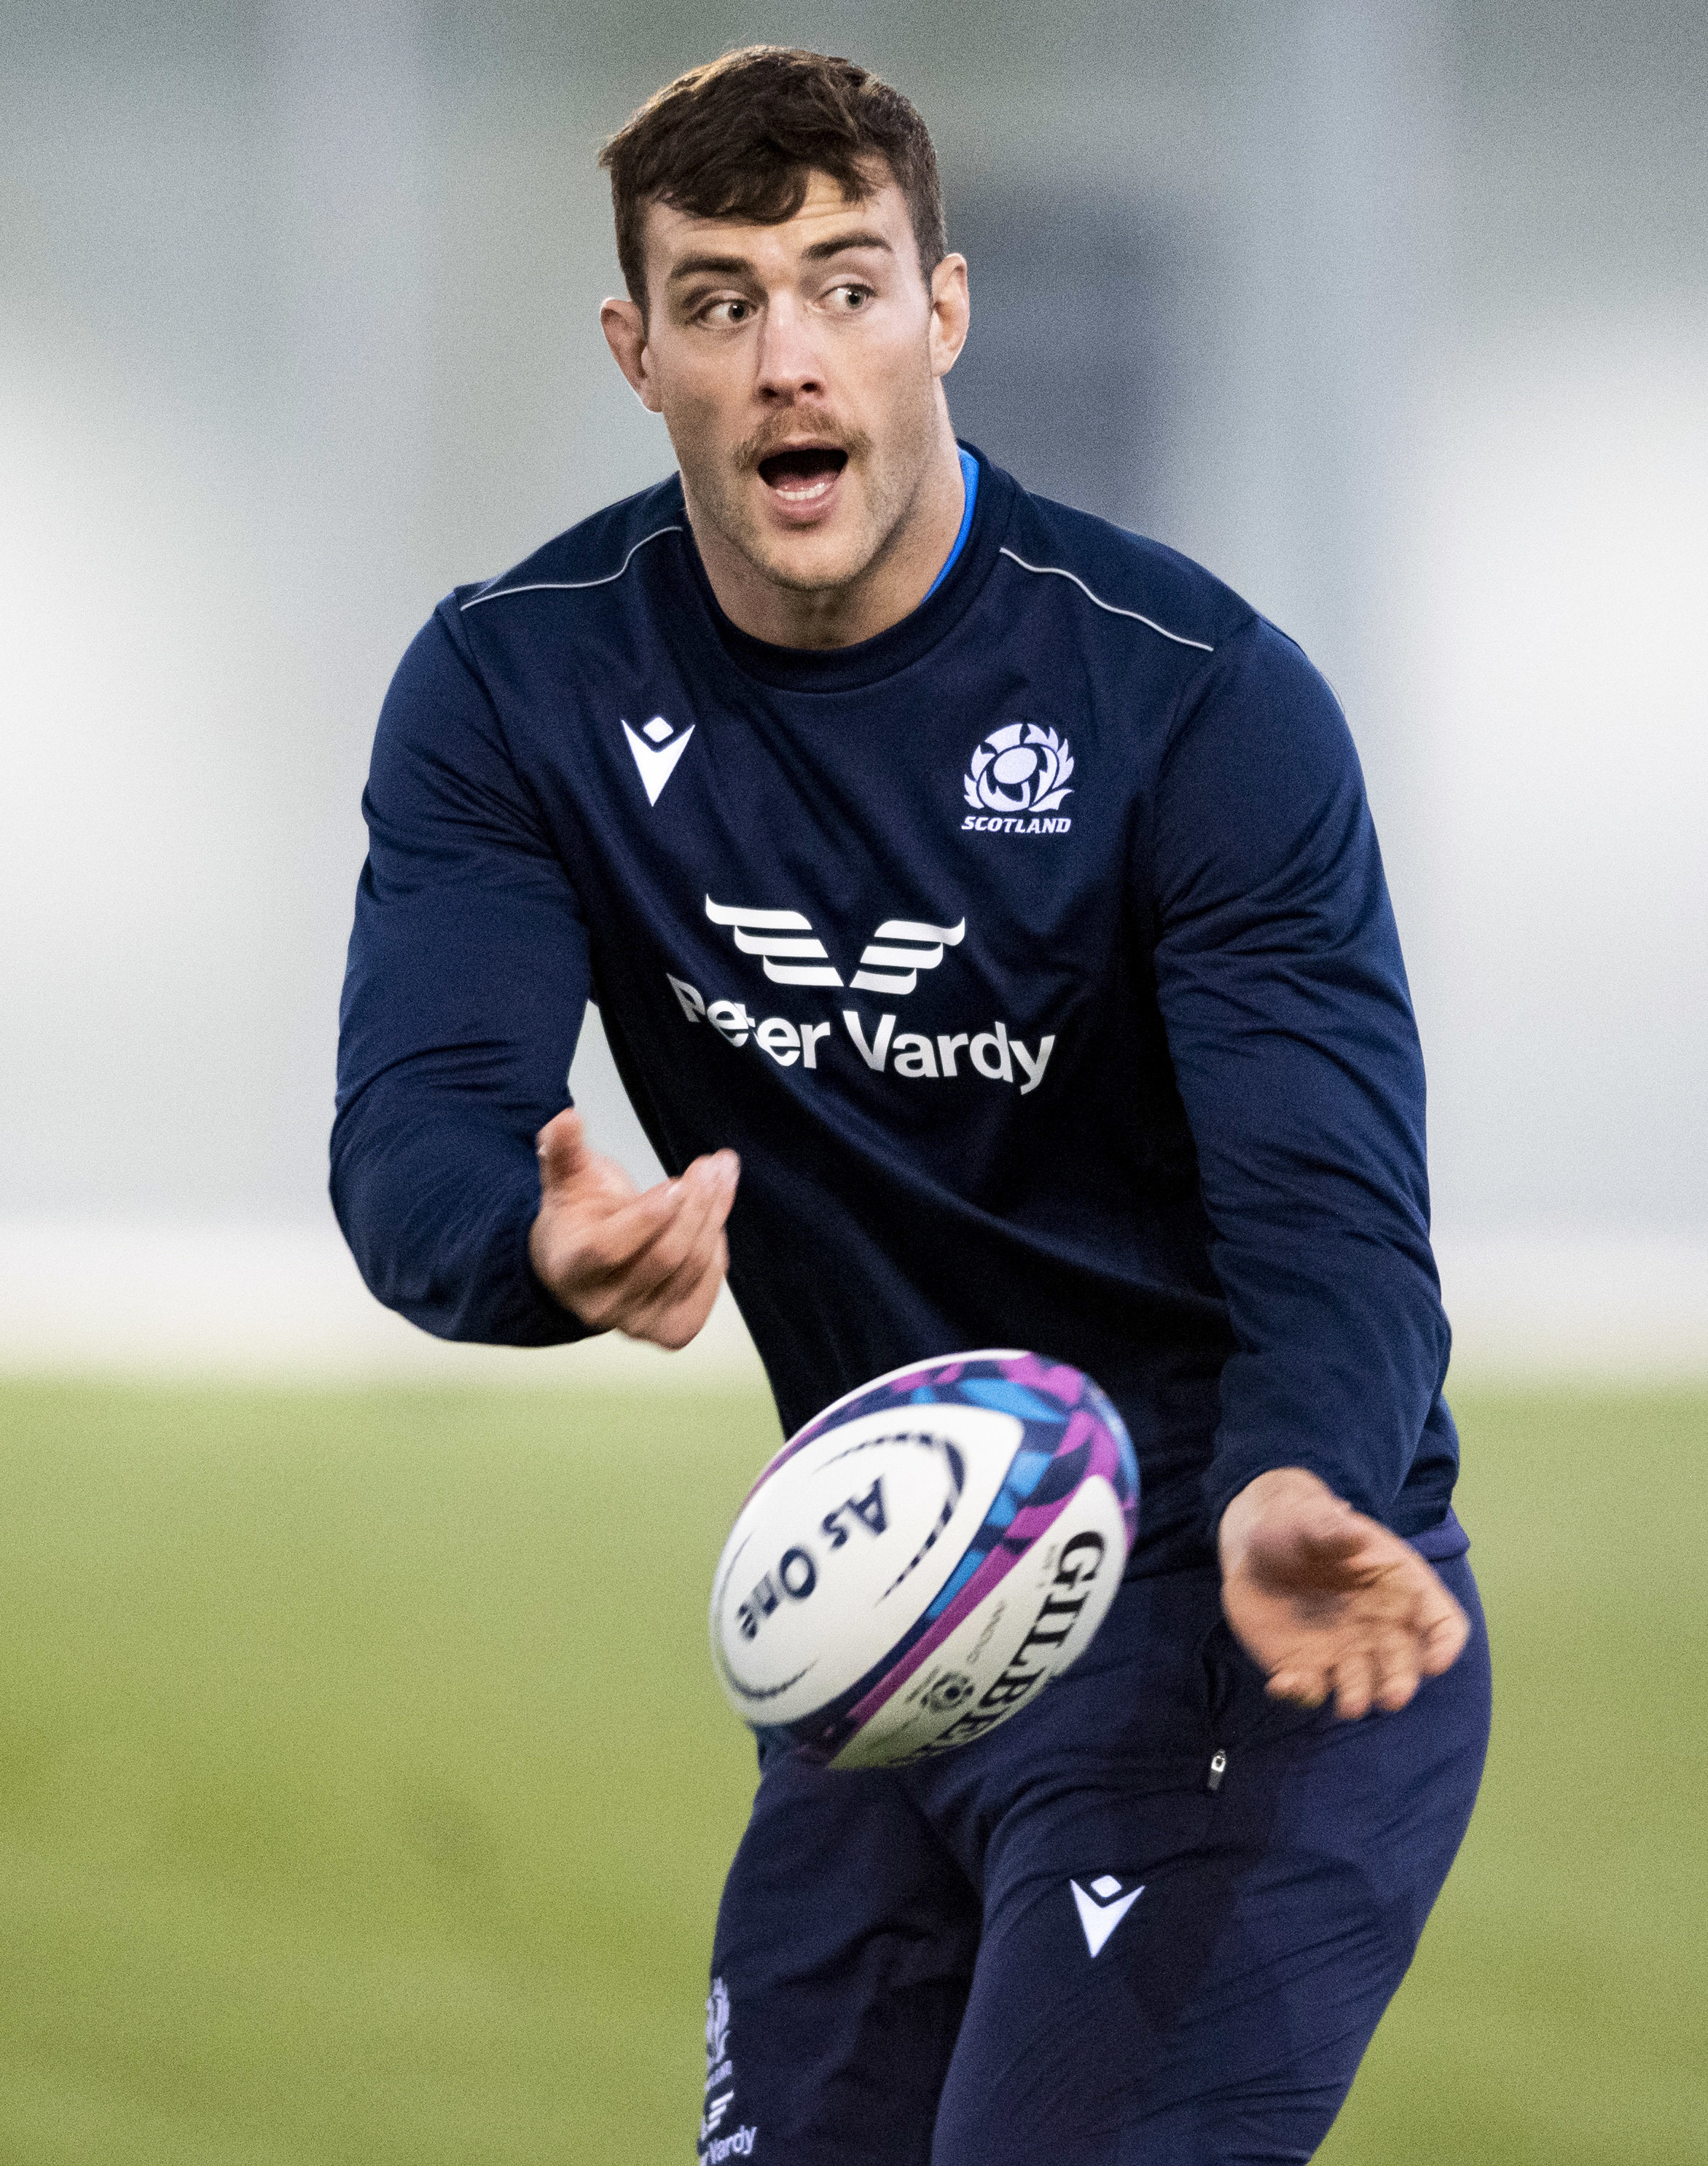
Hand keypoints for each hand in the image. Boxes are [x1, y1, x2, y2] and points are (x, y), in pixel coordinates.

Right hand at [528, 1108, 738, 1349]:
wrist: (586, 1266)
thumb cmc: (578, 1216)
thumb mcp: (565, 1179)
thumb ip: (562, 1150)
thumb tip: (567, 1119)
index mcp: (570, 1269)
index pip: (609, 1248)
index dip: (646, 1217)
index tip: (676, 1182)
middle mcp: (602, 1307)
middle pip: (664, 1257)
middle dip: (696, 1206)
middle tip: (713, 1165)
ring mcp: (639, 1325)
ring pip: (693, 1268)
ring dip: (715, 1216)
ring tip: (723, 1173)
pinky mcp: (672, 1331)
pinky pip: (709, 1285)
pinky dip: (719, 1247)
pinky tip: (715, 1215)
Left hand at [1218, 1467, 1468, 1719]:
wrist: (1252, 1546)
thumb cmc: (1300, 1526)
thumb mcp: (1314, 1519)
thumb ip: (1334, 1530)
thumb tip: (1355, 1535)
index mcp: (1399, 1588)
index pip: (1442, 1622)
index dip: (1445, 1644)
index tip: (1436, 1662)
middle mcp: (1379, 1628)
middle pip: (1404, 1665)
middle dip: (1401, 1684)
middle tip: (1391, 1698)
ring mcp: (1344, 1652)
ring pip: (1361, 1686)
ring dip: (1356, 1698)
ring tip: (1348, 1706)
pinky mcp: (1305, 1666)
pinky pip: (1308, 1689)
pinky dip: (1299, 1693)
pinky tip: (1284, 1684)